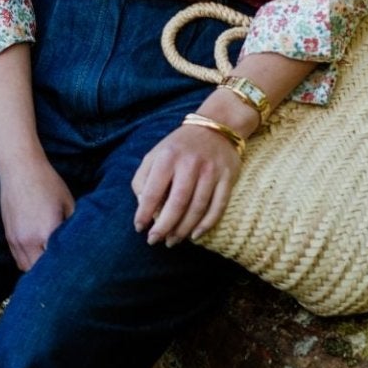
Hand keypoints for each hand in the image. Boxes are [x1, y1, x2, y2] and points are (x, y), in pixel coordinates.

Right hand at [0, 155, 75, 270]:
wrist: (20, 168)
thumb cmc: (48, 183)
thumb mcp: (69, 204)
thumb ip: (74, 227)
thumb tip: (83, 244)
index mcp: (45, 233)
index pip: (56, 264)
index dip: (66, 270)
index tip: (76, 272)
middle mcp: (27, 240)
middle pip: (39, 272)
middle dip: (52, 273)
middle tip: (66, 272)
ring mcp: (15, 239)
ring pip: (26, 268)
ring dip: (38, 269)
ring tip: (52, 265)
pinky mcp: (8, 236)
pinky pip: (18, 259)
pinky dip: (28, 261)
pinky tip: (39, 255)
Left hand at [131, 120, 241, 245]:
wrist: (216, 127)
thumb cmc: (179, 147)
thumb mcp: (155, 154)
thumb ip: (143, 179)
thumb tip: (144, 208)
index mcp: (168, 157)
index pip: (153, 191)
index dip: (144, 213)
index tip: (139, 228)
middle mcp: (190, 164)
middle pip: (177, 204)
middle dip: (164, 227)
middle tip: (155, 241)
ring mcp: (211, 171)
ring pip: (197, 208)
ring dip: (183, 230)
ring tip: (172, 241)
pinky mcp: (228, 177)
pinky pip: (218, 206)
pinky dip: (206, 224)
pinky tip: (195, 235)